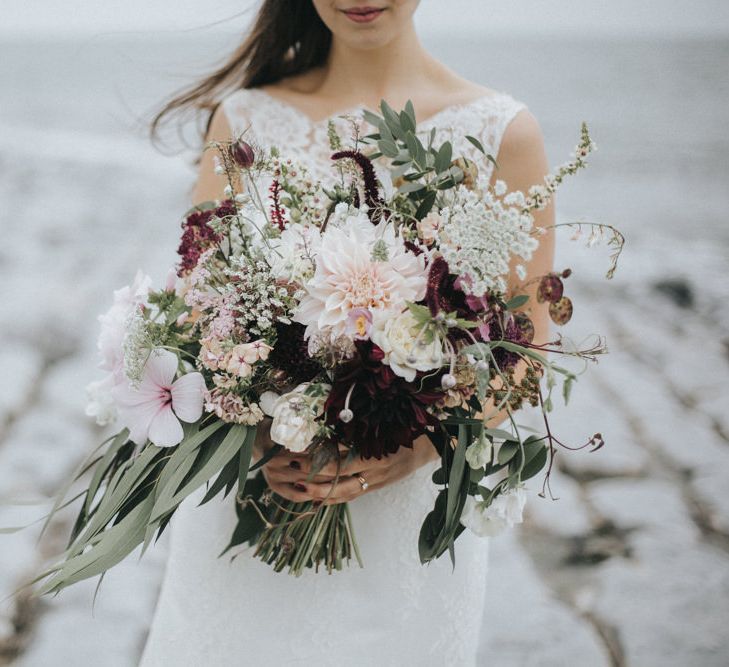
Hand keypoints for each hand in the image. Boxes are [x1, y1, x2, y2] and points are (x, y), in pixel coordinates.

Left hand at [261, 434, 438, 504]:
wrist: (432, 444)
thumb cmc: (408, 429)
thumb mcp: (387, 426)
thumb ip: (361, 428)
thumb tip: (331, 424)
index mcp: (378, 453)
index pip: (343, 459)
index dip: (319, 457)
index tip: (299, 450)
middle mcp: (376, 471)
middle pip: (339, 479)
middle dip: (313, 477)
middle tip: (290, 470)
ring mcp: (377, 481)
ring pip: (344, 492)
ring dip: (319, 492)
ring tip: (297, 489)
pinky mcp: (377, 487)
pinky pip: (352, 496)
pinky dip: (334, 499)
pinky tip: (316, 500)